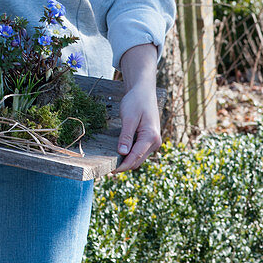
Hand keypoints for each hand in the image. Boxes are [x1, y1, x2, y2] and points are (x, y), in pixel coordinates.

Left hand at [114, 42, 160, 172]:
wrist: (144, 91)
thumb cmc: (136, 101)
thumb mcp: (129, 118)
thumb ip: (126, 136)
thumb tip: (123, 153)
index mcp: (151, 137)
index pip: (135, 157)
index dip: (123, 166)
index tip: (110, 171)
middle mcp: (155, 142)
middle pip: (137, 160)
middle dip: (124, 165)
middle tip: (107, 169)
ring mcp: (153, 141)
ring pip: (138, 158)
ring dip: (126, 161)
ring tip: (111, 163)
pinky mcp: (149, 139)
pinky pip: (139, 151)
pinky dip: (129, 155)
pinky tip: (119, 154)